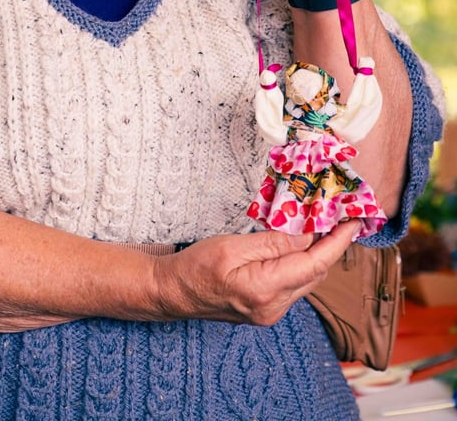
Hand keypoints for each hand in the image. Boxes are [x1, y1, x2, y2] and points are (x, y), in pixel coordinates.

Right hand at [154, 222, 359, 325]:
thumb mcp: (232, 246)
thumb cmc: (196, 267)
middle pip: (315, 273)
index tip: (353, 222)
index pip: (314, 264)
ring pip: (307, 279)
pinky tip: (299, 245)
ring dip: (317, 253)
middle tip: (339, 215)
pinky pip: (294, 284)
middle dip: (331, 245)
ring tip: (323, 225)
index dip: (337, 242)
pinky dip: (302, 263)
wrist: (174, 292)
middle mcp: (274, 307)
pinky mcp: (267, 310)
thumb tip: (307, 233)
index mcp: (265, 290)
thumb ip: (272, 242)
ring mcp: (271, 312)